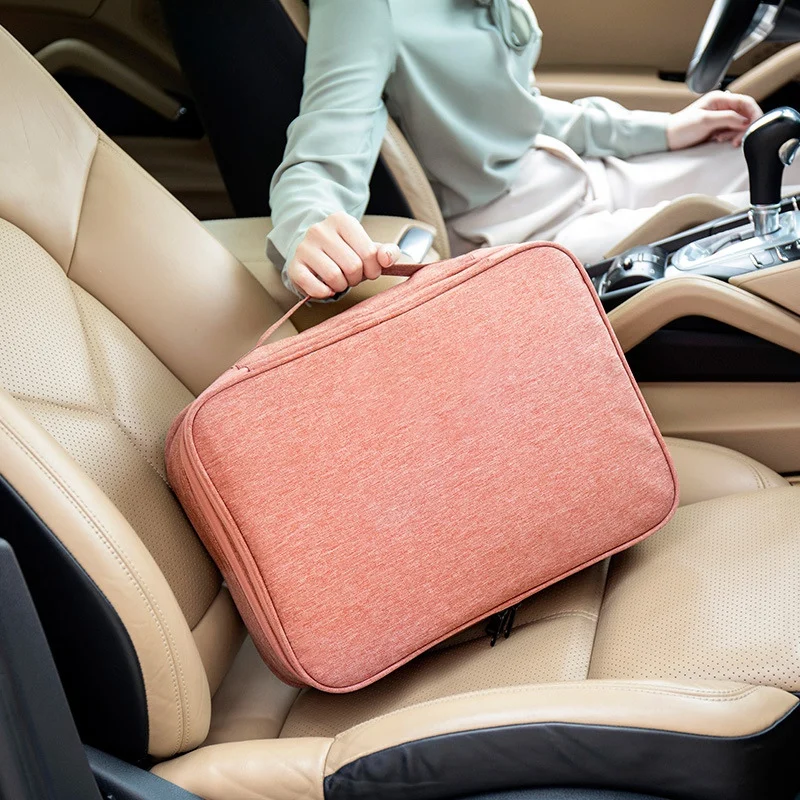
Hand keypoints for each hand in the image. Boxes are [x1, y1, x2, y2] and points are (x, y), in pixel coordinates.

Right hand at [287, 211, 401, 298]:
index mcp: (342, 220)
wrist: (313, 250)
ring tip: (340, 280)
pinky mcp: (294, 266)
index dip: (373, 269)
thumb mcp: (368, 248)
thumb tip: (386, 259)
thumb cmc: (346, 251)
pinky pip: (314, 287)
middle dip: (357, 278)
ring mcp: (304, 247)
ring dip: (342, 286)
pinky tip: (326, 288)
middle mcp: (320, 230)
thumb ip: (387, 252)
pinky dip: (324, 293)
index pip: (368, 253)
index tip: (368, 269)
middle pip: (352, 266)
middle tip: (352, 276)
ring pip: (334, 277)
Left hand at [667, 90, 761, 150]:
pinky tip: (720, 141)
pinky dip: (730, 138)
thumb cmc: (680, 127)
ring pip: (740, 125)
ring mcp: (720, 118)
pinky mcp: (718, 128)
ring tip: (722, 140)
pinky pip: (732, 132)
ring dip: (736, 134)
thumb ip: (727, 118)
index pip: (747, 102)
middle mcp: (722, 106)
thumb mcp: (705, 121)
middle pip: (746, 114)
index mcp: (720, 99)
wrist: (667, 139)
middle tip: (736, 140)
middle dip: (744, 128)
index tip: (753, 127)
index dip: (754, 114)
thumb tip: (745, 121)